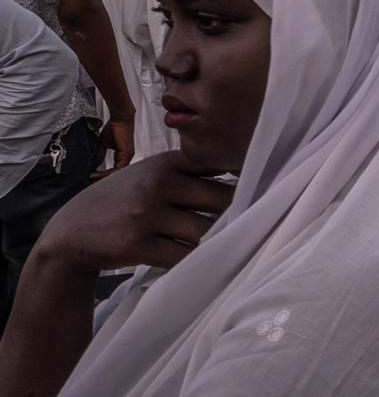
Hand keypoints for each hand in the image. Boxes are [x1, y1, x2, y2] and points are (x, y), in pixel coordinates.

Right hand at [34, 152, 233, 274]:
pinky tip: (201, 260)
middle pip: (220, 199)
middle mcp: (157, 185)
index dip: (245, 179)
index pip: (218, 165)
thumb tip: (243, 168)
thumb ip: (190, 169)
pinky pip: (182, 255)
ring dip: (219, 239)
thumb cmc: (122, 200)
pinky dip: (196, 259)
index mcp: (166, 163)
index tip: (263, 190)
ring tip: (230, 244)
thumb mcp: (150, 173)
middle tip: (252, 223)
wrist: (71, 232)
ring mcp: (146, 215)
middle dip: (238, 213)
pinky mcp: (137, 245)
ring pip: (204, 230)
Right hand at [93, 117, 134, 176]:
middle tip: (90, 183)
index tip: (91, 178)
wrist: (120, 118)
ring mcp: (128, 156)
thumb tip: (94, 165)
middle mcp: (127, 157)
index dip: (102, 175)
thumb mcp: (103, 144)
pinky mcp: (127, 154)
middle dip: (102, 180)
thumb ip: (100, 155)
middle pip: (115, 174)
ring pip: (116, 173)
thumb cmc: (114, 128)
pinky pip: (118, 168)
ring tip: (92, 179)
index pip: (113, 170)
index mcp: (122, 156)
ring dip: (103, 178)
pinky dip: (107, 173)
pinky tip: (97, 174)